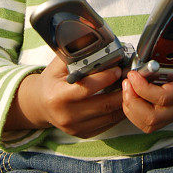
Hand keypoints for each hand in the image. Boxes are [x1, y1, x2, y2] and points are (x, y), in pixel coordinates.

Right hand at [4, 55, 124, 138]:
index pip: (87, 88)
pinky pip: (107, 124)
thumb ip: (75, 53)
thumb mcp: (58, 64)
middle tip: (131, 78)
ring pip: (109, 116)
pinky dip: (118, 112)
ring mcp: (75, 128)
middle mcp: (66, 115)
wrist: (40, 104)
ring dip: (124, 101)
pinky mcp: (83, 134)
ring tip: (131, 87)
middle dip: (122, 90)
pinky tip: (123, 99)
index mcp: (58, 96)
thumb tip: (95, 38)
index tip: (118, 68)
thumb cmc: (52, 80)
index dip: (105, 78)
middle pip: (103, 105)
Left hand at [121, 39, 172, 132]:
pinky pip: (150, 123)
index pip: (164, 96)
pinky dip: (135, 113)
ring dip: (132, 109)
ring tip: (128, 88)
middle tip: (128, 81)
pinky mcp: (171, 116)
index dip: (144, 87)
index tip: (134, 73)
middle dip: (133, 101)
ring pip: (149, 124)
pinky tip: (134, 96)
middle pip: (152, 118)